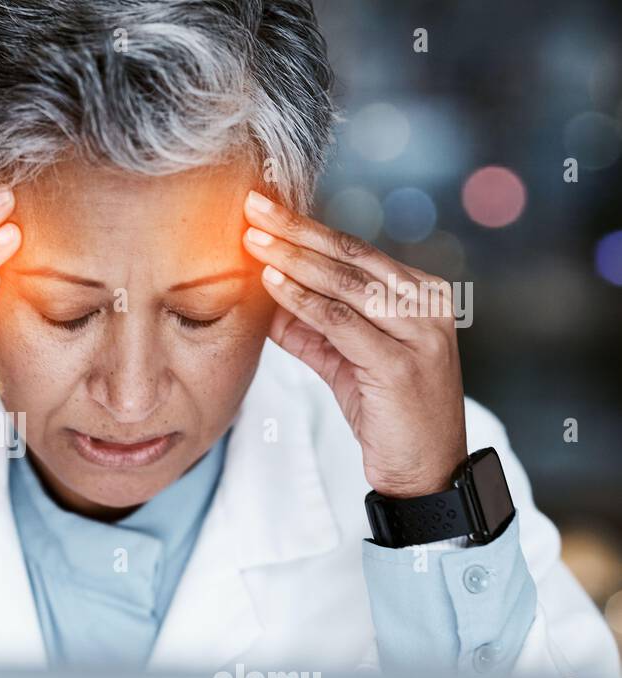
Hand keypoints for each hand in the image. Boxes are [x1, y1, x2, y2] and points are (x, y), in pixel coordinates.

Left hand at [242, 190, 466, 498]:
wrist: (425, 470)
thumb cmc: (388, 413)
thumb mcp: (345, 362)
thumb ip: (311, 328)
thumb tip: (263, 293)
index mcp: (420, 294)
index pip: (356, 250)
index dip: (307, 228)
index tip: (264, 208)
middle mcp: (427, 304)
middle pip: (351, 255)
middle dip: (296, 230)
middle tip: (252, 205)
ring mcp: (419, 333)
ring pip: (345, 283)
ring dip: (293, 258)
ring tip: (253, 239)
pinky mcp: (400, 365)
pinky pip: (340, 322)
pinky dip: (302, 301)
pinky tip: (272, 283)